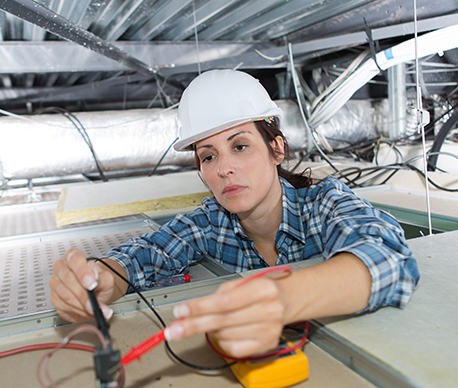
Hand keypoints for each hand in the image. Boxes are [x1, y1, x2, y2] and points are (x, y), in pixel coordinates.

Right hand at [49, 248, 118, 322]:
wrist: (96, 293)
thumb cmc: (99, 282)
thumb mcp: (106, 279)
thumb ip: (103, 277)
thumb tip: (95, 278)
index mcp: (75, 257)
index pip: (75, 259)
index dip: (82, 272)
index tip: (91, 284)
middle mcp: (62, 268)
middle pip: (68, 279)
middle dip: (83, 295)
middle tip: (93, 303)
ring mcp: (55, 282)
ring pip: (65, 295)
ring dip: (81, 305)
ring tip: (93, 309)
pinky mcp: (54, 297)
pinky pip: (63, 306)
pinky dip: (76, 311)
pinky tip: (84, 310)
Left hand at [165, 276, 287, 357]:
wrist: (286, 300)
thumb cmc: (261, 289)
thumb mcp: (241, 282)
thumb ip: (217, 296)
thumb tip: (190, 312)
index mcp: (263, 289)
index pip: (224, 302)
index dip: (199, 308)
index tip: (181, 311)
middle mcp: (269, 310)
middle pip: (222, 321)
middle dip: (193, 325)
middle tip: (174, 330)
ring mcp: (270, 330)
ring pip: (225, 335)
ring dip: (211, 330)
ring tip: (214, 320)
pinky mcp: (267, 344)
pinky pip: (233, 348)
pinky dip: (222, 340)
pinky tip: (225, 331)